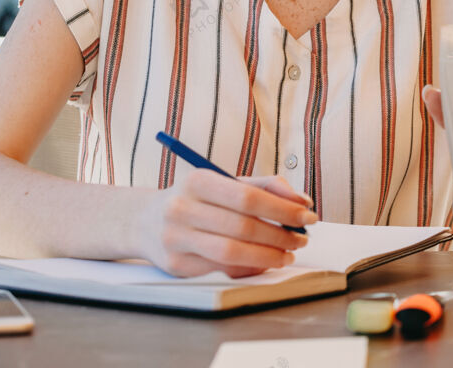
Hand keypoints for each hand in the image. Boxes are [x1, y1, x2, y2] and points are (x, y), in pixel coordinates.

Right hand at [135, 171, 317, 277]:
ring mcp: (175, 239)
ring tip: (288, 254)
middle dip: (280, 235)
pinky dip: (249, 268)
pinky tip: (265, 263)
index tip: (308, 217)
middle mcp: (182, 208)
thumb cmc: (198, 199)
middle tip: (302, 239)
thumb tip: (303, 202)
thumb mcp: (226, 183)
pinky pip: (220, 270)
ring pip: (232, 253)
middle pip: (243, 227)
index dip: (283, 209)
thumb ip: (266, 186)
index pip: (249, 197)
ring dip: (268, 256)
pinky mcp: (175, 266)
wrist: (145, 221)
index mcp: (197, 181)